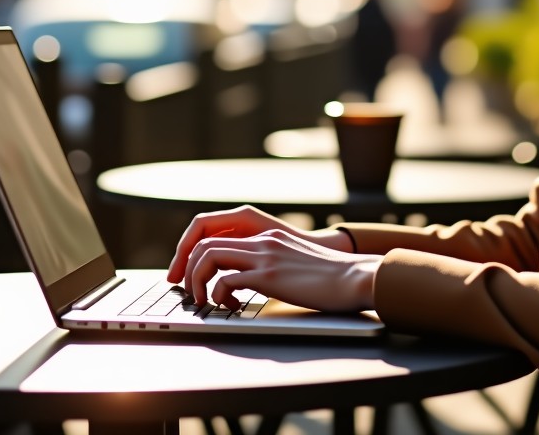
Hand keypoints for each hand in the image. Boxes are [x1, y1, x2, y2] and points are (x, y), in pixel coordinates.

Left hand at [166, 205, 378, 312]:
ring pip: (209, 256)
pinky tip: (229, 305)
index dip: (196, 253)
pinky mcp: (269, 276)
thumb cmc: (328, 278)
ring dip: (197, 280)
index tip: (190, 275)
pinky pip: (226, 280)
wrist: (352, 277)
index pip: (218, 232)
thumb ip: (271, 263)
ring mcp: (265, 256)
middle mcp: (262, 240)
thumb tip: (248, 280)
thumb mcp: (294, 261)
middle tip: (186, 291)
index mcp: (267, 236)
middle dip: (186, 267)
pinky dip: (218, 295)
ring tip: (202, 300)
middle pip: (206, 242)